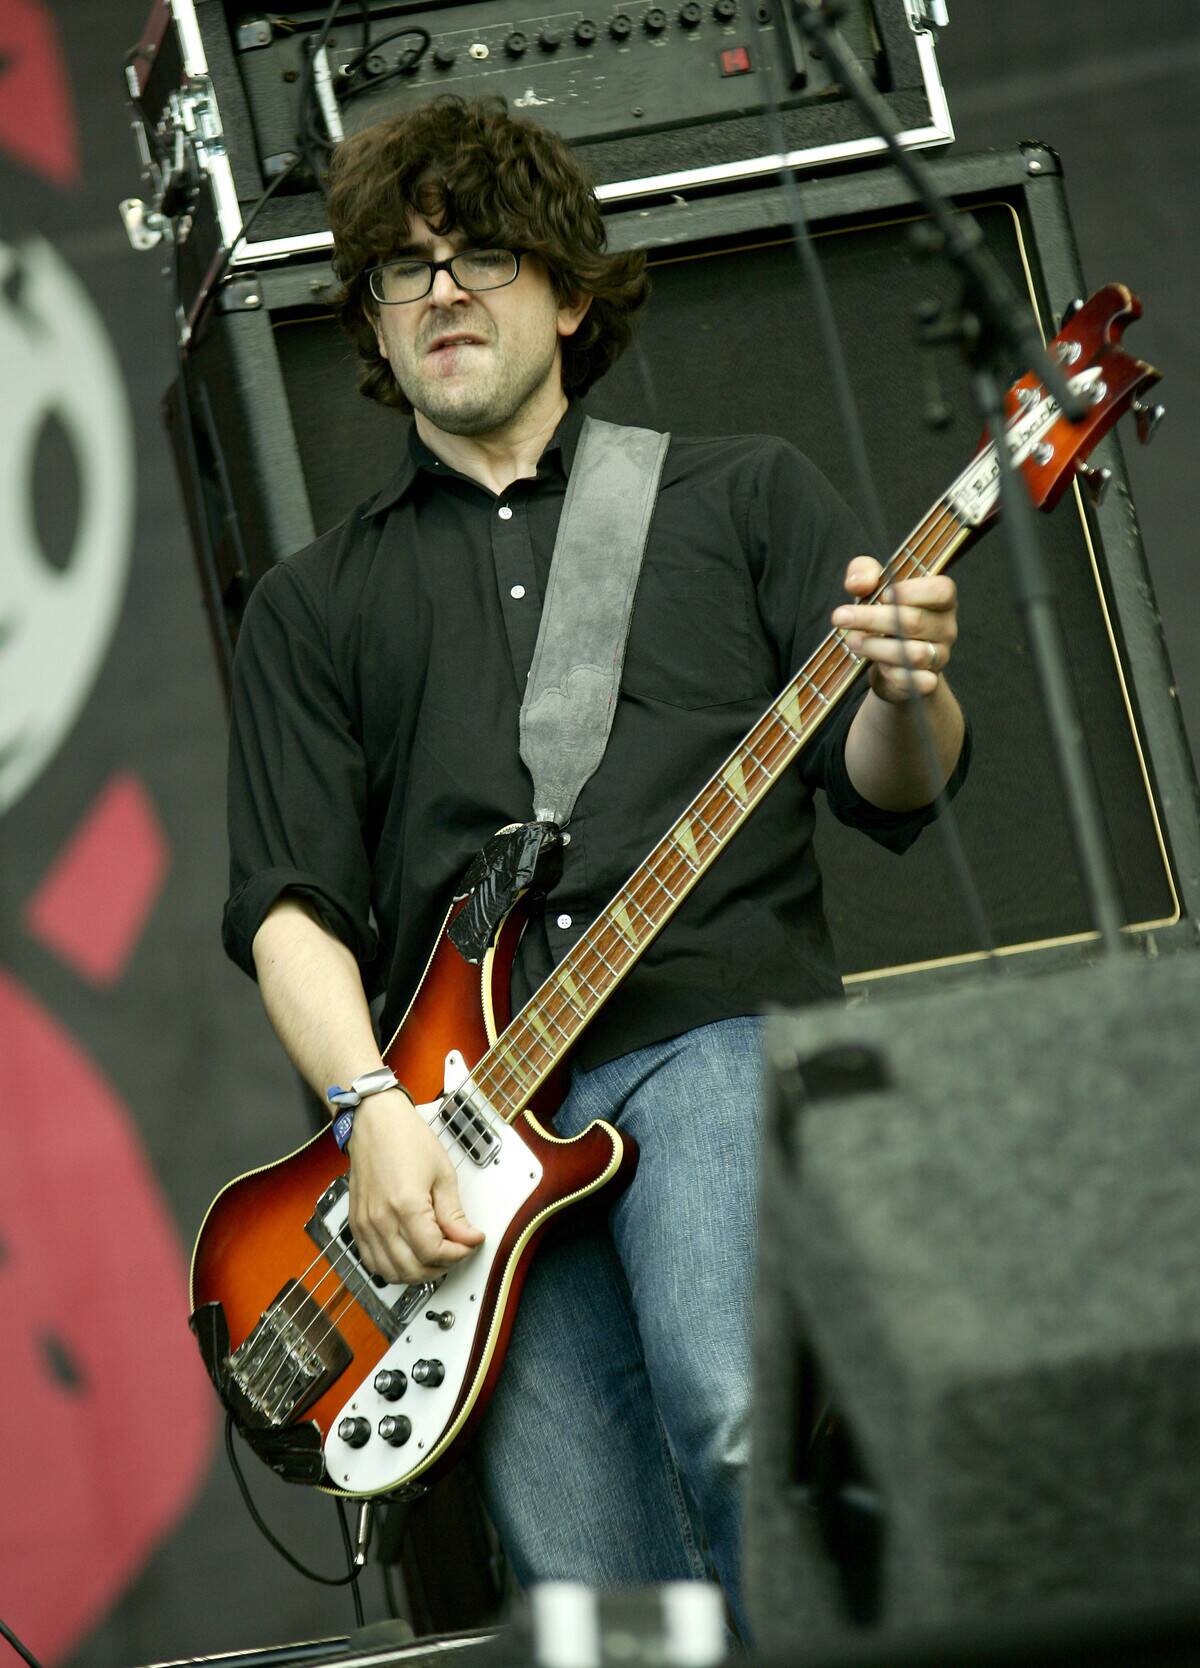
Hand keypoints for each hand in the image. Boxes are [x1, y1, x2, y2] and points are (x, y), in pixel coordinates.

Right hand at [347, 1089, 484, 1284]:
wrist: (375, 1122)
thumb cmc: (406, 1139)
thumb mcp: (442, 1173)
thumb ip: (454, 1213)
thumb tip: (468, 1239)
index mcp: (405, 1205)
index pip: (433, 1252)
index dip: (457, 1254)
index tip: (469, 1244)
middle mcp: (380, 1219)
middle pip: (412, 1269)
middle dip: (441, 1266)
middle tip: (456, 1250)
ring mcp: (365, 1224)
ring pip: (391, 1272)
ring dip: (417, 1273)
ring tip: (435, 1256)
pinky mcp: (356, 1224)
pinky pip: (371, 1262)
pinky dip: (392, 1268)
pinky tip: (409, 1256)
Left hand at [832, 556, 957, 703]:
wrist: (889, 663)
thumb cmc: (883, 615)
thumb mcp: (872, 587)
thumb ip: (864, 572)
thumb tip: (857, 584)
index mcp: (941, 600)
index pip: (941, 590)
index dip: (910, 591)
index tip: (882, 595)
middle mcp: (946, 627)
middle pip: (914, 622)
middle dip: (872, 618)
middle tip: (840, 616)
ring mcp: (939, 656)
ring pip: (912, 653)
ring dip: (875, 647)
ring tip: (852, 641)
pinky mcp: (927, 682)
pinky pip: (911, 679)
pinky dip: (888, 672)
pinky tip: (873, 664)